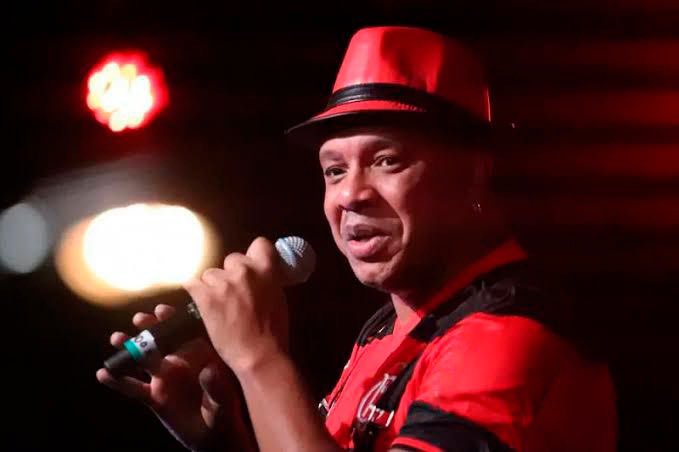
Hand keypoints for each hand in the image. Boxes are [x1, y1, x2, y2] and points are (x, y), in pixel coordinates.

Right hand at [96, 304, 251, 450]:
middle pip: (161, 341)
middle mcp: (179, 363)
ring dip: (129, 349)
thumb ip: (217, 386)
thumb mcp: (224, 401)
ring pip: (143, 360)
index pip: (185, 333)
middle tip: (140, 318)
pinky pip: (133, 388)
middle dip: (149, 328)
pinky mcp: (153, 397)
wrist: (212, 437)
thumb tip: (209, 371)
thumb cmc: (224, 413)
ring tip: (117, 338)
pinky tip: (103, 374)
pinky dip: (117, 381)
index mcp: (198, 357)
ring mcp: (164, 379)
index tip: (162, 310)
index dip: (173, 320)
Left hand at [184, 237, 288, 373]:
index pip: (259, 243)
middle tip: (234, 293)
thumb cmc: (273, 331)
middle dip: (231, 274)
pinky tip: (201, 302)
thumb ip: (268, 281)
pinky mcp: (205, 296)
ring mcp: (223, 282)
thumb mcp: (278, 298)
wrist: (258, 354)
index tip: (252, 266)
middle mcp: (244, 270)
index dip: (254, 255)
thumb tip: (260, 275)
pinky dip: (195, 292)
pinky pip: (191, 282)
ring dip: (213, 286)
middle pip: (232, 259)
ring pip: (211, 273)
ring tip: (219, 305)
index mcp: (266, 269)